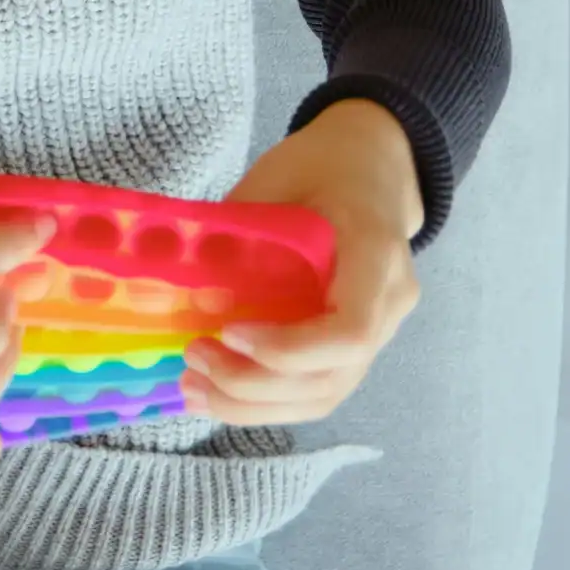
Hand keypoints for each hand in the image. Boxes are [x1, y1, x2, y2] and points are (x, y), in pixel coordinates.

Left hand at [181, 98, 425, 426]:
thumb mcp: (273, 178)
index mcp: (376, 251)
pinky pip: (320, 386)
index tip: (227, 331)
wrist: (371, 165)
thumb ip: (236, 233)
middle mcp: (391, 300)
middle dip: (255, 385)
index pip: (349, 330)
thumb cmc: (321, 164)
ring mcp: (383, 328)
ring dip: (255, 405)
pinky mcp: (360, 344)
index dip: (287, 348)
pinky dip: (268, 399)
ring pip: (325, 394)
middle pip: (332, 376)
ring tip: (194, 390)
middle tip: (193, 363)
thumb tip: (178, 291)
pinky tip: (218, 392)